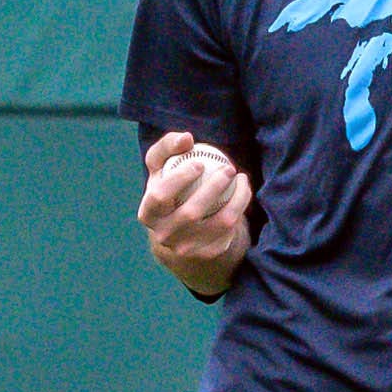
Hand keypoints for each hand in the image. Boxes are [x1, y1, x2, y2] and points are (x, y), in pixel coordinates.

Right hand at [139, 132, 251, 296]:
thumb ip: (167, 146)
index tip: (199, 163)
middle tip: (228, 168)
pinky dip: (240, 209)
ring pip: (218, 223)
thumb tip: (186, 138)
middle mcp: (164, 236)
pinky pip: (230, 230)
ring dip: (236, 199)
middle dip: (213, 188)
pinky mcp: (208, 253)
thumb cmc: (170, 187)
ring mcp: (187, 249)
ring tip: (241, 178)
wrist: (179, 227)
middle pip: (191, 213)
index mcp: (148, 214)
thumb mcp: (160, 167)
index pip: (160, 197)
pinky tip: (243, 192)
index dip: (179, 180)